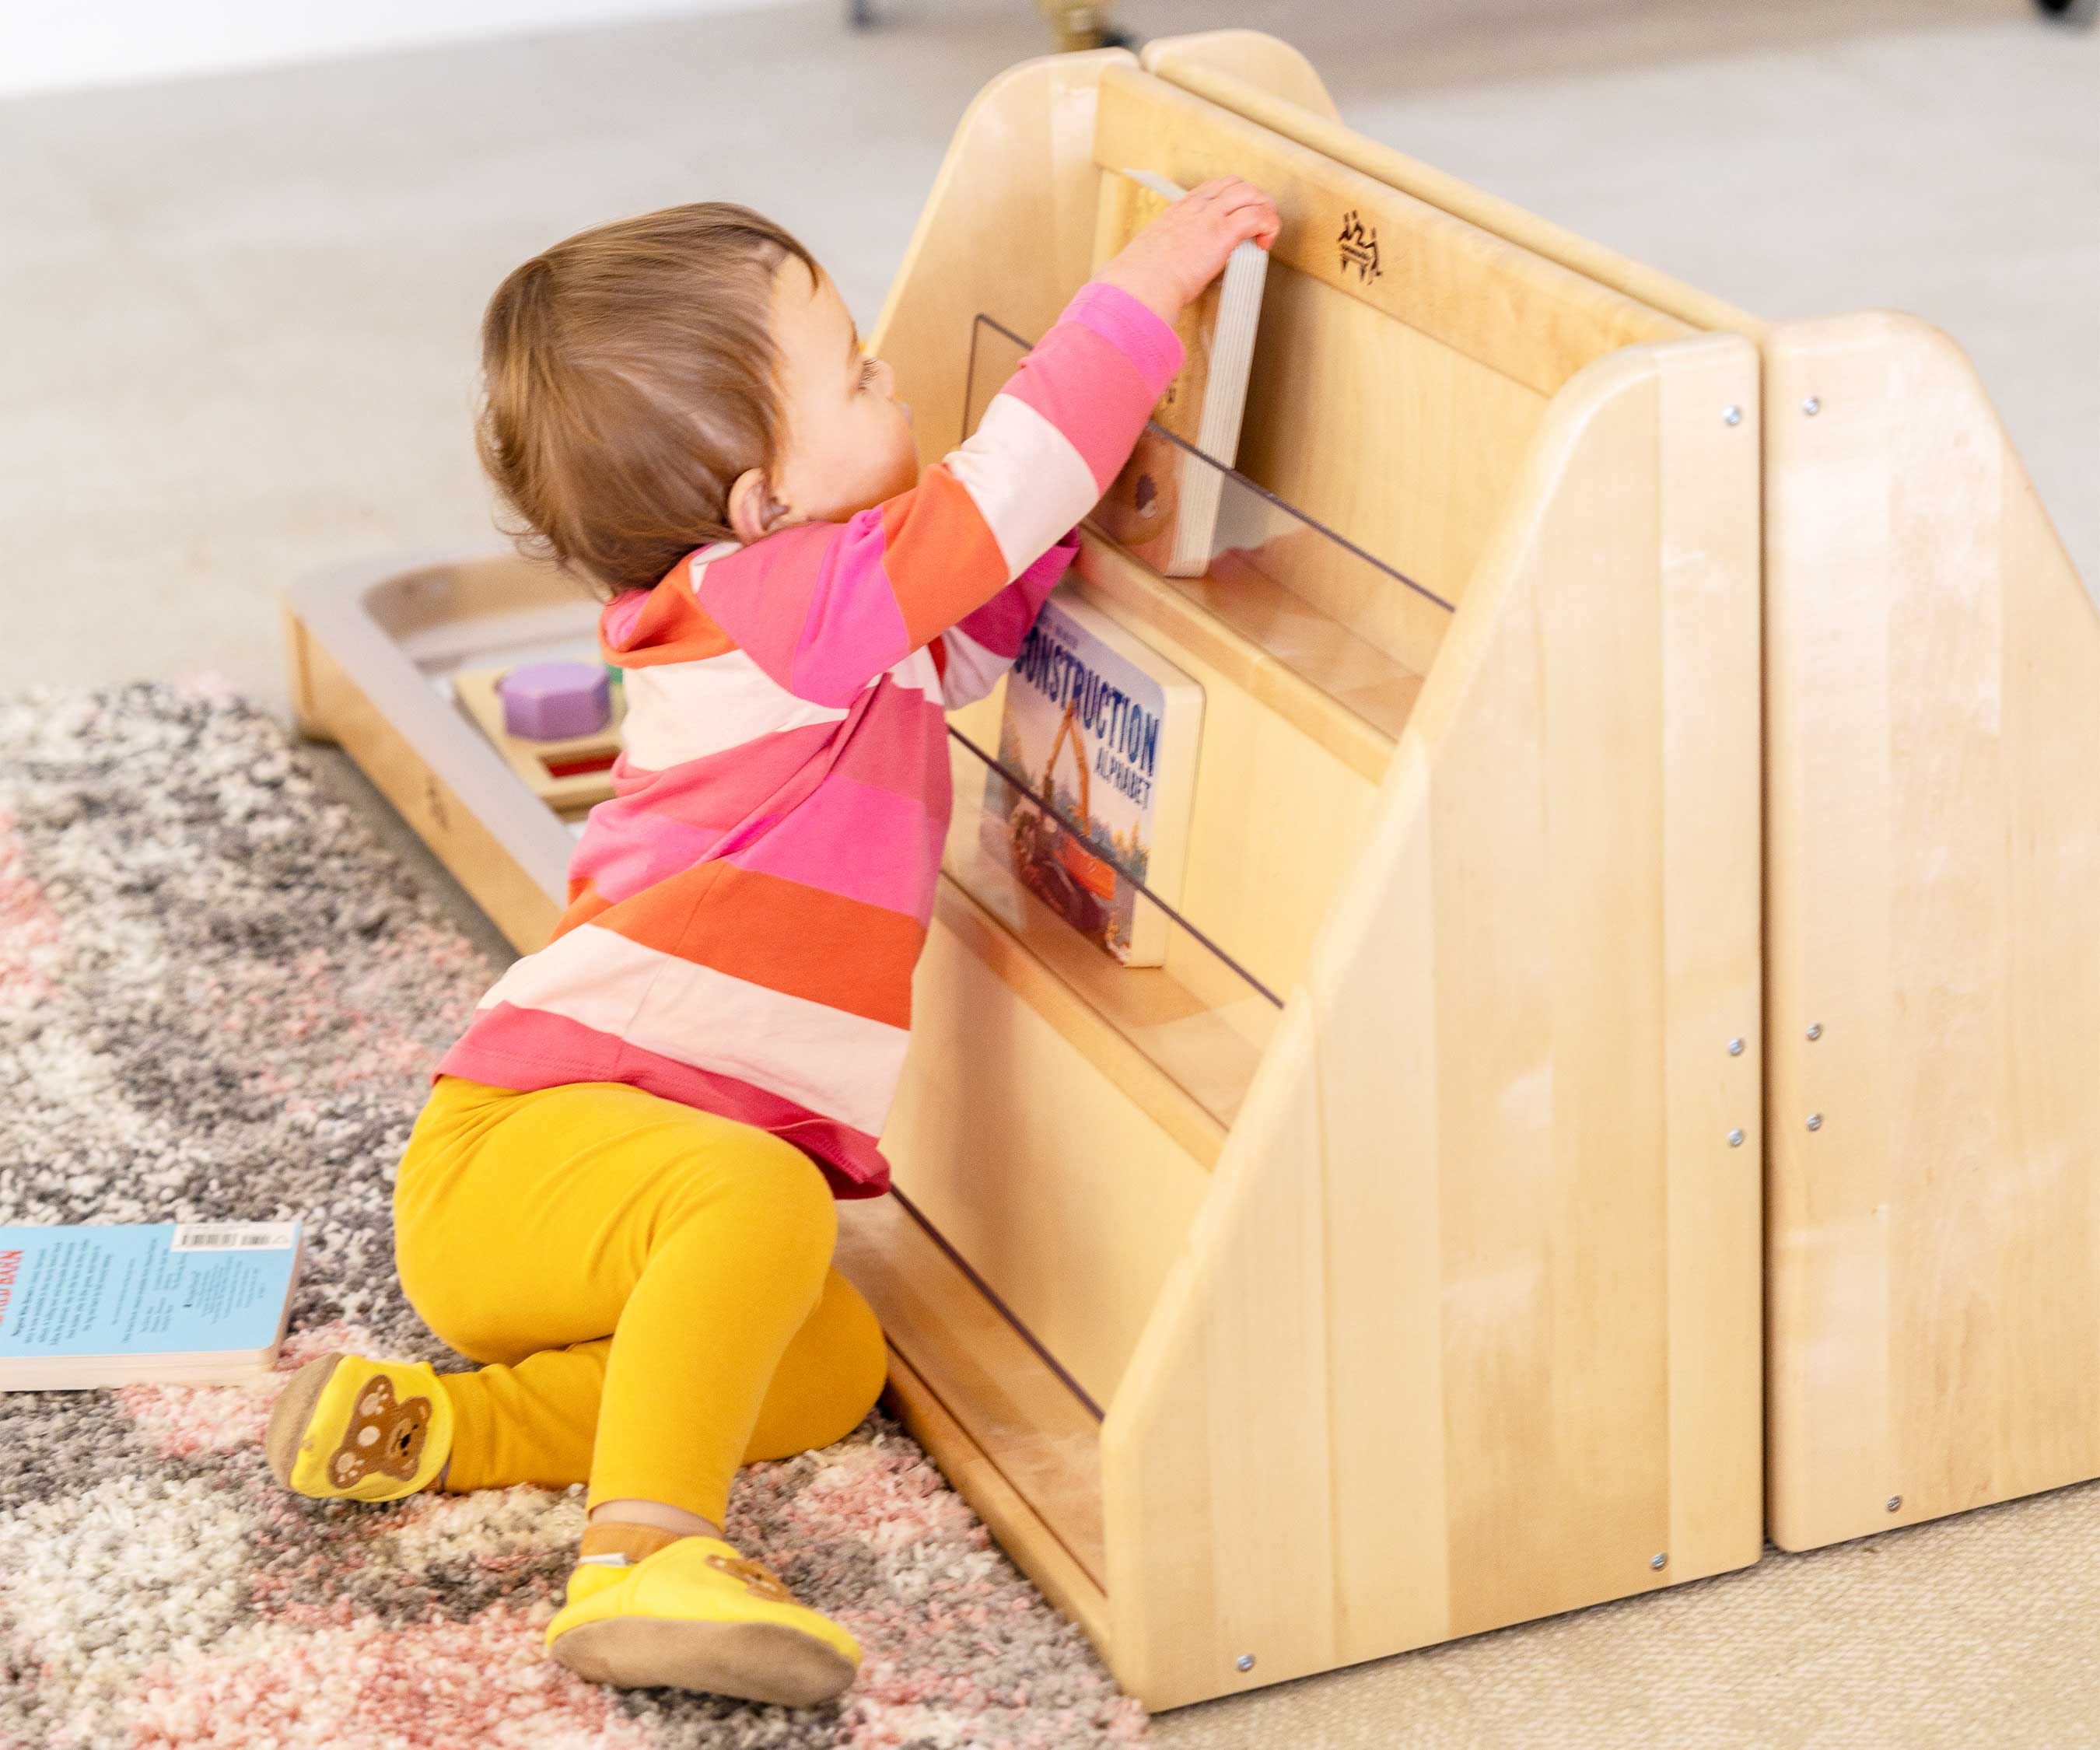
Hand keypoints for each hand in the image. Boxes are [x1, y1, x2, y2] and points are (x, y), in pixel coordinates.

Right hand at [1095, 177, 1280, 325]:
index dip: (1235, 200)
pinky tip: (1264, 244)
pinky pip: (1258, 216)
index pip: (1217, 188)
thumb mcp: (1158, 253)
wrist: (1140, 285)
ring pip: (1252, 194)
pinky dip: (1269, 227)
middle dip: (1255, 201)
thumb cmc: (1143, 278)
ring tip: (1264, 235)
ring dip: (1265, 211)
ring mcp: (1210, 216)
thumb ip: (1174, 251)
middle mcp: (1197, 206)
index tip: (1238, 220)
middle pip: (1238, 184)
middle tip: (1259, 227)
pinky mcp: (1222, 233)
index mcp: (1181, 209)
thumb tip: (1183, 268)